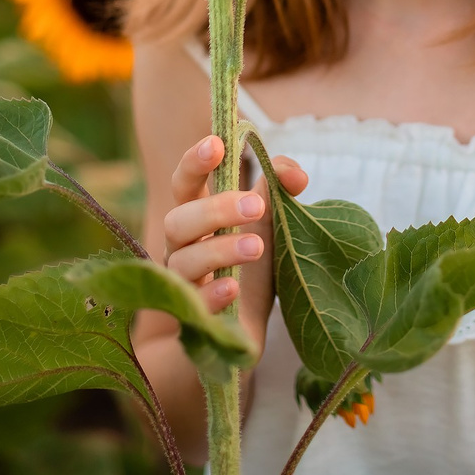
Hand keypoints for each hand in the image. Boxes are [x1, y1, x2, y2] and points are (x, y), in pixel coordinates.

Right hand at [164, 134, 307, 356]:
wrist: (242, 331)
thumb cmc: (250, 268)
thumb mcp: (269, 223)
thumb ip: (279, 189)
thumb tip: (296, 175)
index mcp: (196, 217)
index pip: (184, 183)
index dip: (194, 162)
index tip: (216, 144)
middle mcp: (181, 247)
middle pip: (178, 220)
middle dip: (214, 209)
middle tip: (255, 205)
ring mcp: (182, 284)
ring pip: (183, 261)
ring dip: (220, 249)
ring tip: (256, 246)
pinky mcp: (193, 319)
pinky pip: (192, 304)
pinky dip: (211, 292)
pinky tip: (233, 286)